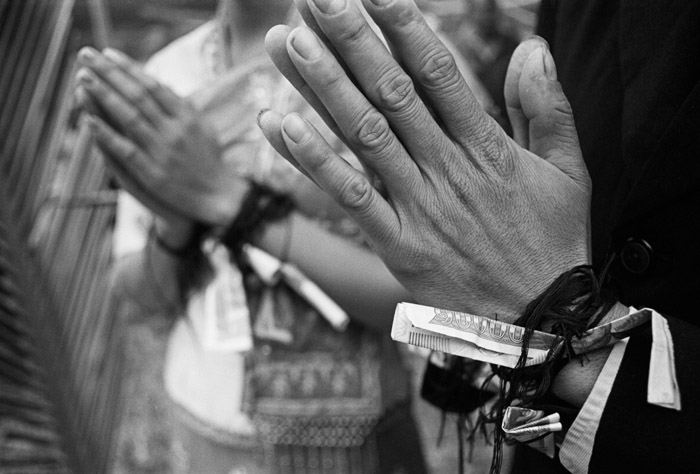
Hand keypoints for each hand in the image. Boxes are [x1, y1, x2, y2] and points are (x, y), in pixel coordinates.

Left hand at [75, 47, 248, 228]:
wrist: (219, 196)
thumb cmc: (209, 160)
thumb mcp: (203, 127)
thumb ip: (181, 106)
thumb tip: (160, 83)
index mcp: (187, 117)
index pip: (153, 85)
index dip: (129, 68)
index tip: (108, 54)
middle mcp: (175, 130)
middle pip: (137, 95)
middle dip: (110, 74)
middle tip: (87, 55)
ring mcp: (163, 152)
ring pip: (129, 117)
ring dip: (104, 96)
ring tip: (82, 77)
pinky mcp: (153, 173)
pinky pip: (126, 150)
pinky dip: (107, 134)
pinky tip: (89, 120)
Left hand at [259, 0, 590, 319]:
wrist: (541, 322)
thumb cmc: (553, 244)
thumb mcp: (570, 173)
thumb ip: (547, 109)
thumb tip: (533, 48)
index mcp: (488, 147)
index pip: (439, 72)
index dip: (404, 27)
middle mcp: (447, 169)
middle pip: (391, 92)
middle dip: (350, 41)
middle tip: (315, 0)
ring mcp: (419, 207)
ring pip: (363, 135)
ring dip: (321, 87)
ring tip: (287, 43)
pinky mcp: (398, 245)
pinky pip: (349, 198)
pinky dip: (313, 161)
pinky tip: (280, 124)